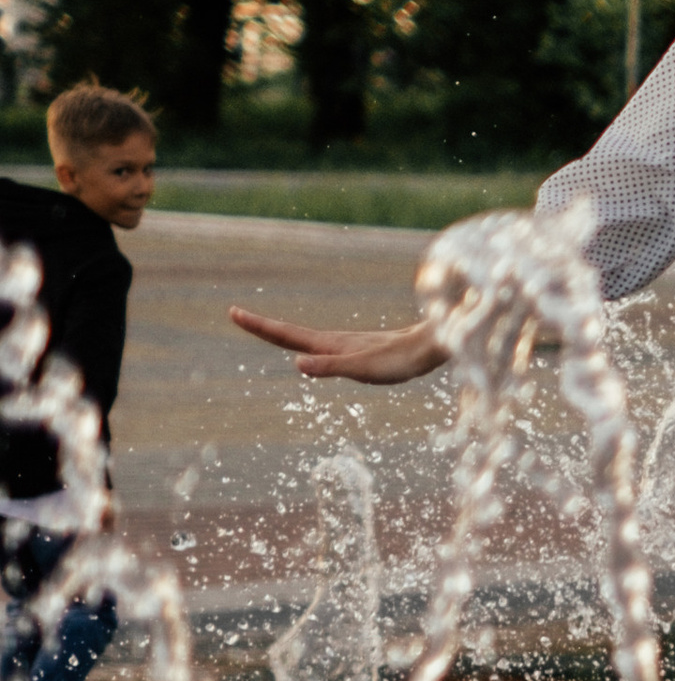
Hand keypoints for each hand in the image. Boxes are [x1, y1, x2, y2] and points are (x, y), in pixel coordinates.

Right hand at [229, 307, 448, 385]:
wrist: (434, 345)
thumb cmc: (402, 360)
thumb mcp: (364, 369)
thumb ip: (331, 367)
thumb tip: (297, 365)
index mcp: (331, 345)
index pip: (287, 335)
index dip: (260, 326)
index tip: (234, 312)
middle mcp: (336, 342)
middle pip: (292, 334)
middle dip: (263, 327)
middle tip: (236, 315)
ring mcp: (349, 346)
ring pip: (309, 339)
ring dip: (284, 334)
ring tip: (266, 330)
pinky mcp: (363, 351)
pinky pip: (327, 348)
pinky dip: (310, 346)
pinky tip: (317, 351)